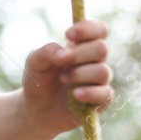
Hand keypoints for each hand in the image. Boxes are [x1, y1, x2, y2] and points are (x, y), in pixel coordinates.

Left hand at [22, 19, 113, 135]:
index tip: (68, 35)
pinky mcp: (100, 101)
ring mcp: (99, 82)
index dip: (88, 29)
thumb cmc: (39, 82)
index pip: (100, 30)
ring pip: (103, 71)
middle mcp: (94, 62)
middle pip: (102, 48)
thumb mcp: (35, 62)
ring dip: (79, 74)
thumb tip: (68, 53)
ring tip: (63, 79)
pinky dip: (89, 93)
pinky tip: (75, 95)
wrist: (36, 110)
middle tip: (62, 65)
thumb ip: (48, 51)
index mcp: (82, 47)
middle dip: (79, 54)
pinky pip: (105, 94)